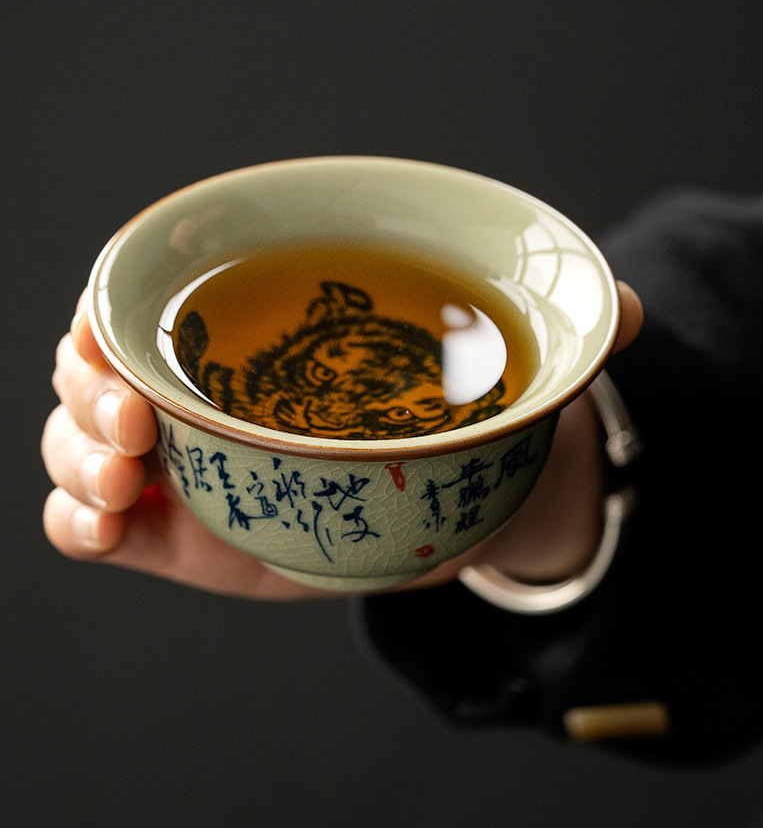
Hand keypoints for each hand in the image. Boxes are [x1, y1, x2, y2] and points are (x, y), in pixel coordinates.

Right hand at [42, 284, 642, 598]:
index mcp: (261, 326)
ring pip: (79, 443)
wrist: (448, 504)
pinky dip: (80, 522)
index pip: (154, 293)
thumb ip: (557, 333)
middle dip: (85, 389)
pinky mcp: (182, 534)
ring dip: (74, 458)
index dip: (112, 304)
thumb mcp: (496, 368)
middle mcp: (205, 386)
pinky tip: (108, 528)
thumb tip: (623, 308)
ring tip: (120, 483)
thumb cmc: (455, 412)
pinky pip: (95, 524)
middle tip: (132, 424)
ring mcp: (184, 462)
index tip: (114, 327)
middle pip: (95, 366)